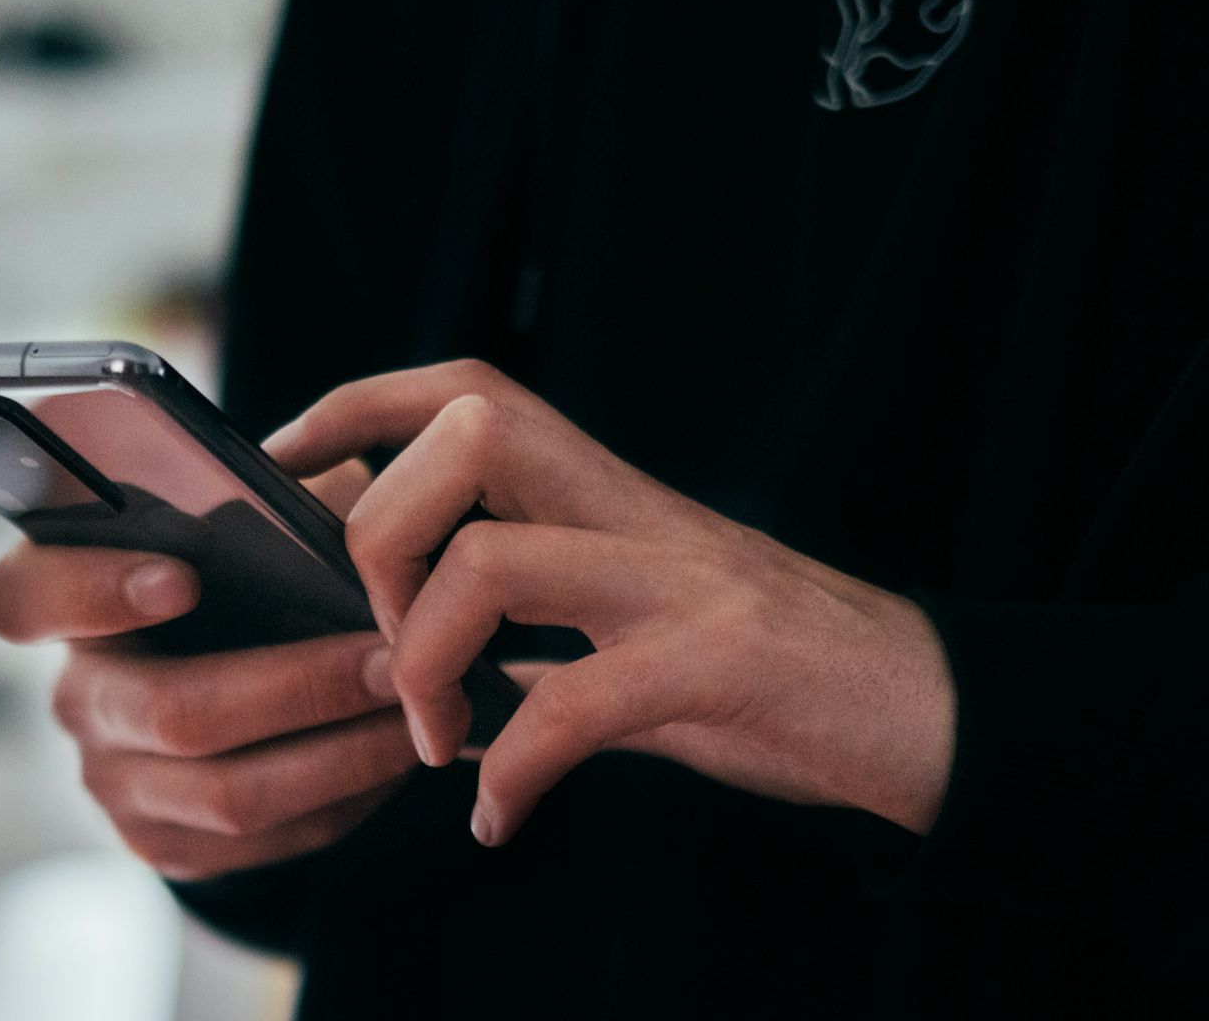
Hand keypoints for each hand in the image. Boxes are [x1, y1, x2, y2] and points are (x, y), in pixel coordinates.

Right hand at [0, 462, 416, 880]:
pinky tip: (396, 755)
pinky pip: (264, 841)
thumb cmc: (249, 568)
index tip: (183, 576)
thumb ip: (273, 499)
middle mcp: (78, 695)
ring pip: (230, 793)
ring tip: (419, 711)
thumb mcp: (254, 515)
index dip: (93, 591)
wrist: (242, 665)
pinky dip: (344, 799)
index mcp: (68, 596)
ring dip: (342, 754)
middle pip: (171, 712)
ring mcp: (114, 781)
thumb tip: (336, 505)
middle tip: (393, 659)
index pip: (26, 597)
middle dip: (300, 688)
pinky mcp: (165, 842)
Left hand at [264, 360, 956, 846]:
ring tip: (436, 741)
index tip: (283, 470)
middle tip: (385, 647)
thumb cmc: (769, 672)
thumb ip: (539, 629)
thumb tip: (420, 659)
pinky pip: (576, 705)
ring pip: (494, 562)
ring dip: (428, 662)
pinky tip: (501, 817)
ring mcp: (679, 582)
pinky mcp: (718, 664)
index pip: (464, 391)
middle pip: (465, 436)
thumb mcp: (637, 628)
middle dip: (380, 536)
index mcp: (607, 494)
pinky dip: (514, 771)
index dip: (355, 409)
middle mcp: (635, 513)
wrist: (925, 710)